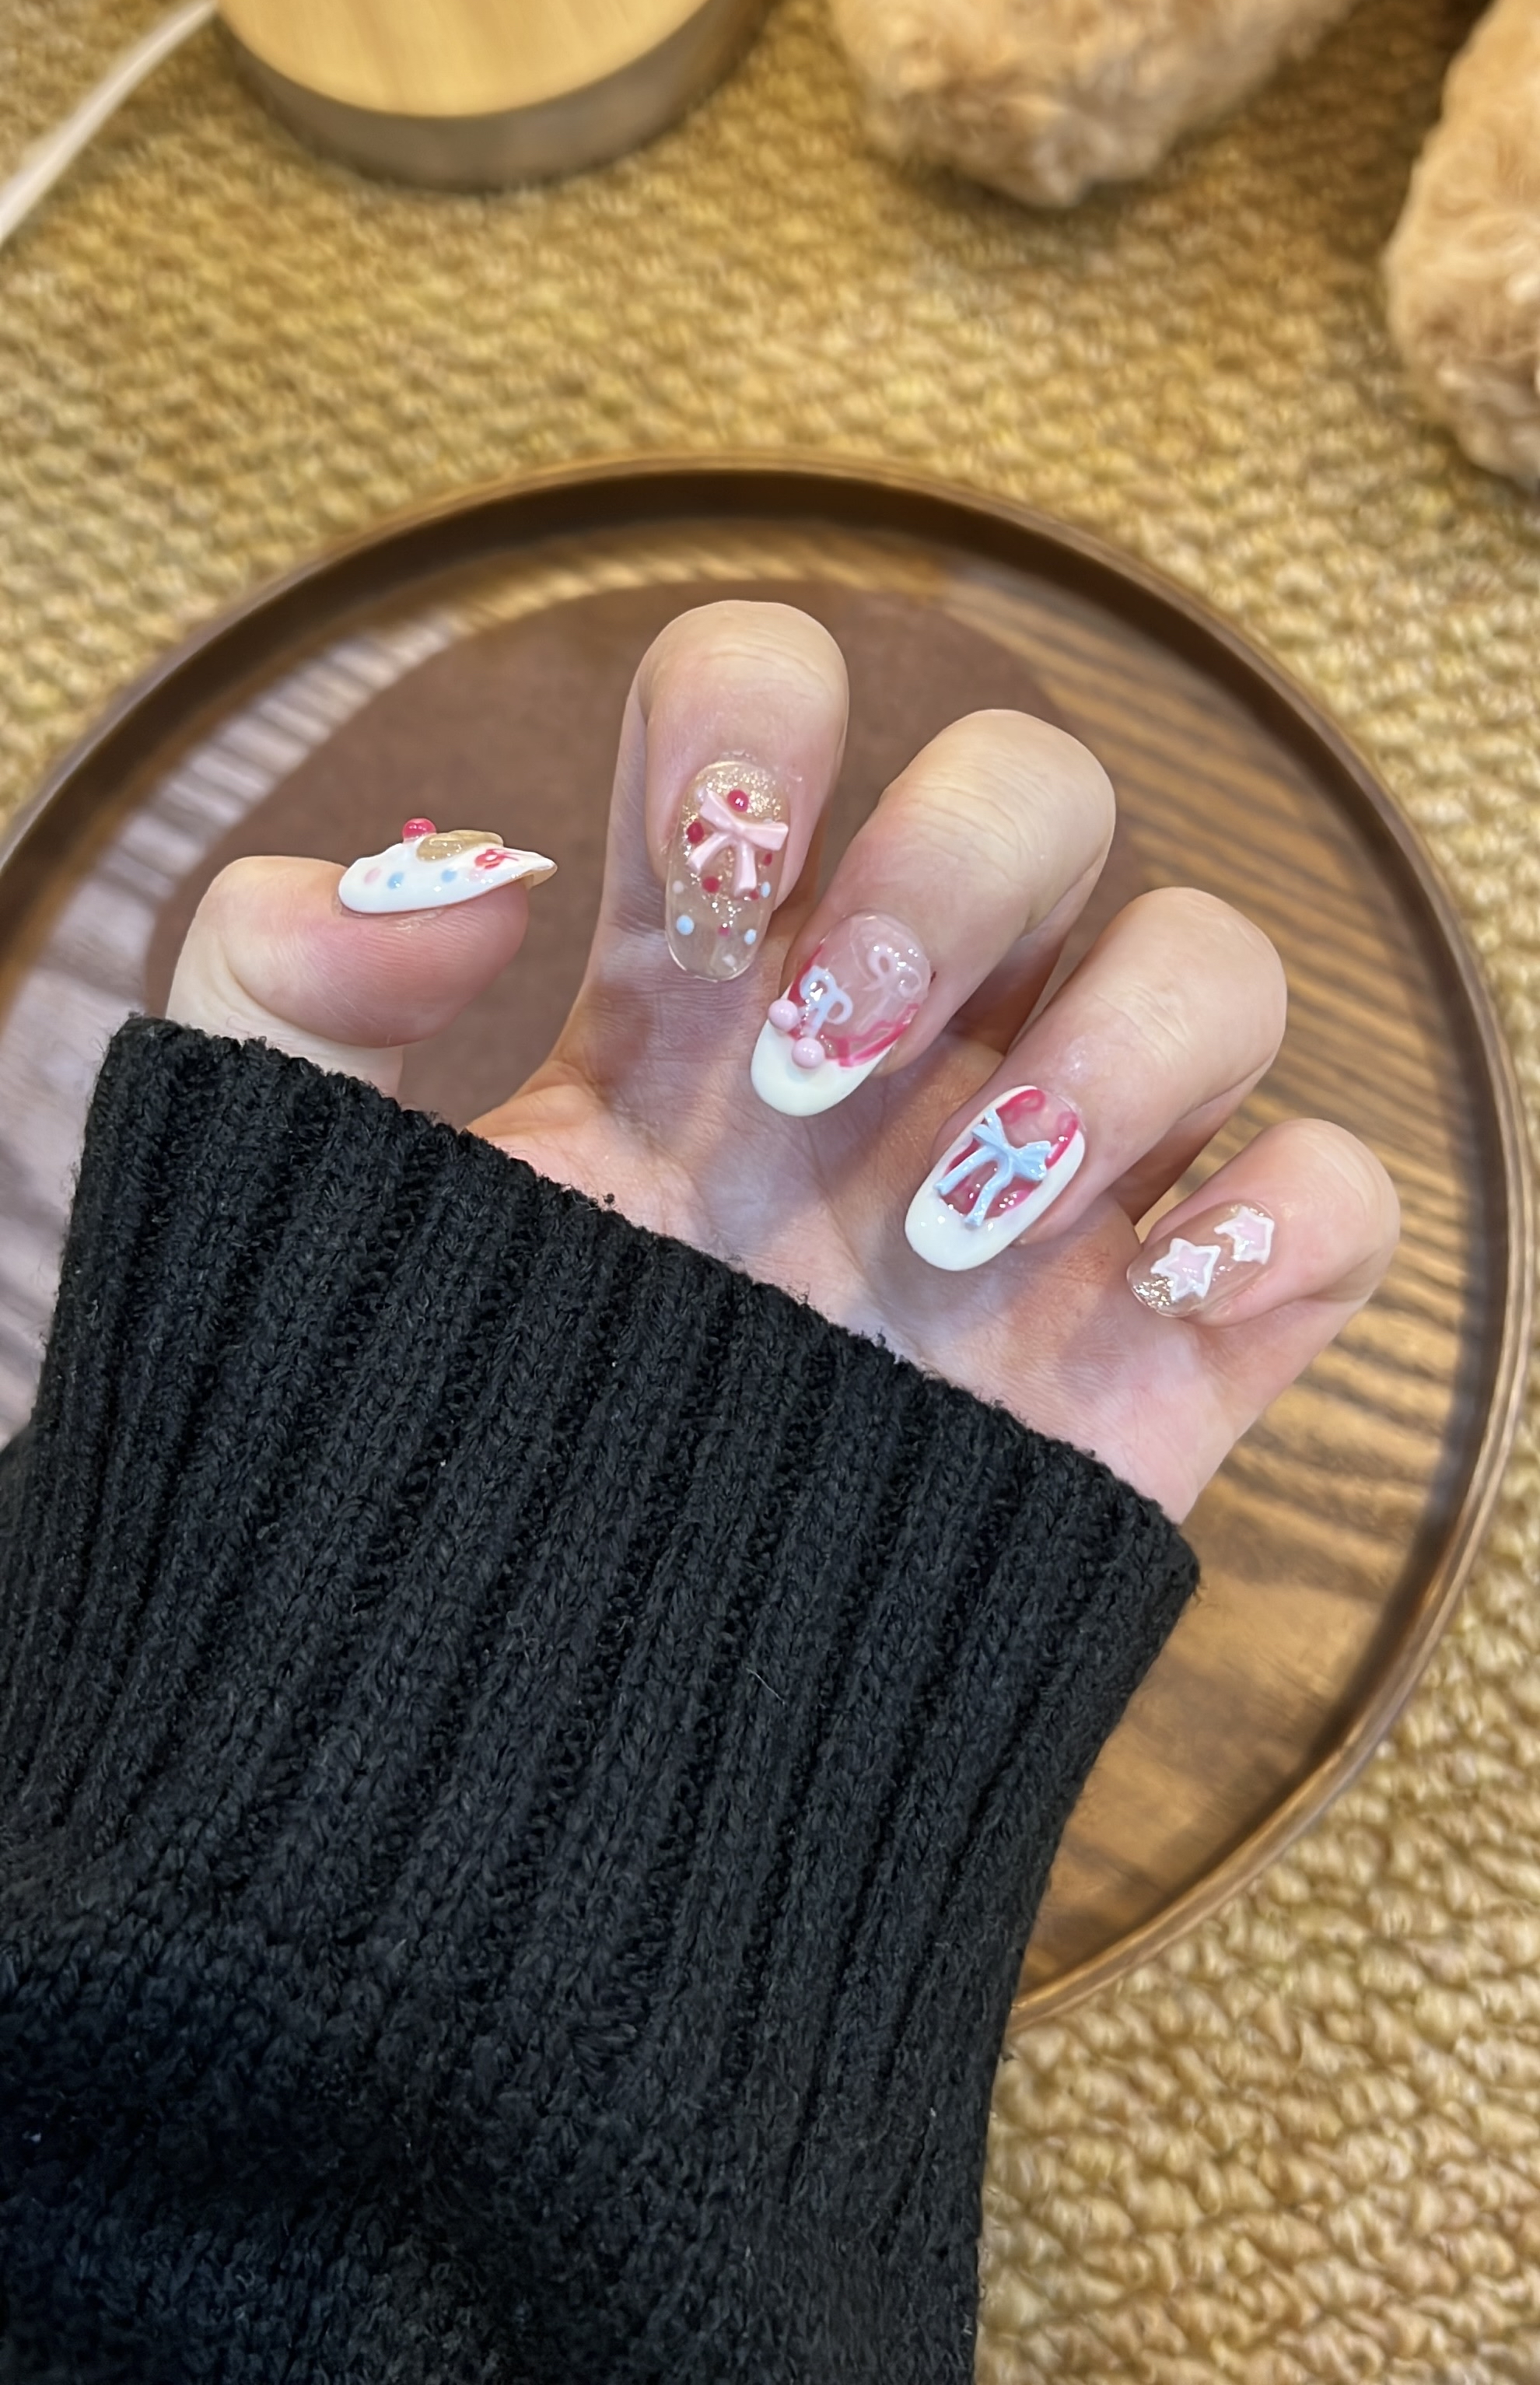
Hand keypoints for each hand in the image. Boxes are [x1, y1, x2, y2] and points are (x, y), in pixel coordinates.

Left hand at [166, 602, 1397, 1521]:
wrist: (511, 1754)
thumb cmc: (401, 1465)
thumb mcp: (278, 1211)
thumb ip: (275, 989)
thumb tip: (464, 867)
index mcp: (689, 991)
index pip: (775, 708)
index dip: (765, 718)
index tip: (713, 881)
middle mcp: (886, 1058)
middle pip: (1035, 789)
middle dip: (952, 875)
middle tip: (816, 1066)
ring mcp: (1032, 1200)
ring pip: (1210, 965)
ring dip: (1113, 1048)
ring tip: (943, 1237)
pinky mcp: (1148, 1364)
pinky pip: (1329, 1206)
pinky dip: (1290, 1209)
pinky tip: (1148, 1297)